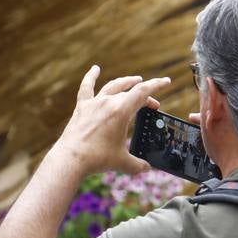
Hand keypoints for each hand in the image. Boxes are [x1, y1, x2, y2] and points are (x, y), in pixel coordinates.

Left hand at [55, 66, 170, 174]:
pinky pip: (86, 87)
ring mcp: (94, 103)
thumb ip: (138, 164)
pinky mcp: (81, 108)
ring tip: (135, 80)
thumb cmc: (97, 159)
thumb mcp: (123, 163)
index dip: (157, 84)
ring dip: (126, 82)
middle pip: (131, 92)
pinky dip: (91, 77)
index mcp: (121, 111)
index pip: (143, 92)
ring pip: (113, 86)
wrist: (71, 159)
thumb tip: (146, 168)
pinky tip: (95, 69)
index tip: (166, 81)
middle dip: (144, 97)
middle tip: (152, 104)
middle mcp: (108, 102)